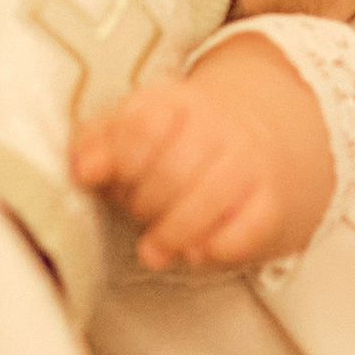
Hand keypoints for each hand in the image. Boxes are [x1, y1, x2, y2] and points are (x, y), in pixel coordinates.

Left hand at [73, 36, 337, 273]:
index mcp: (173, 102)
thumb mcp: (129, 129)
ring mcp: (248, 160)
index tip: (110, 179)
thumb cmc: (171, 144)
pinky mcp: (270, 199)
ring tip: (152, 250)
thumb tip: (84, 170)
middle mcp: (217, 125)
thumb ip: (97, 145)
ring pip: (211, 197)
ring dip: (174, 232)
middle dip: (145, 203)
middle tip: (135, 213)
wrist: (250, 138)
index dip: (123, 160)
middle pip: (175, 169)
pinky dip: (220, 245)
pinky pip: (250, 225)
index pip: (144, 125)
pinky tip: (197, 252)